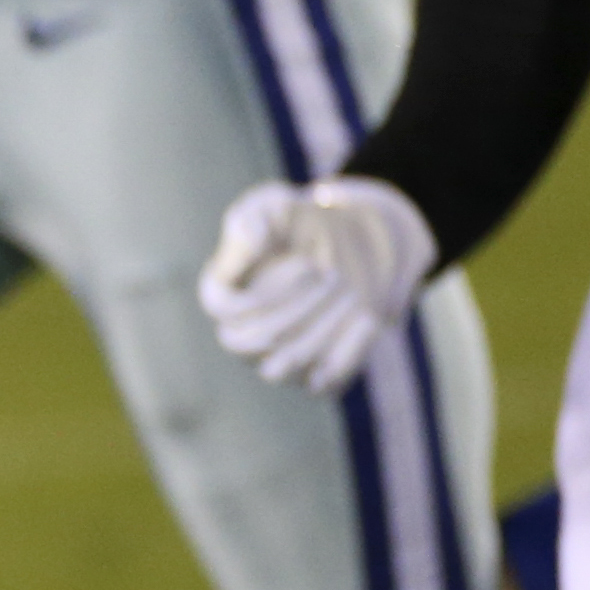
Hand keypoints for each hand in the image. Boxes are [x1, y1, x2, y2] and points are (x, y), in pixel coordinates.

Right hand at [199, 177, 436, 395]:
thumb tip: (246, 242)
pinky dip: (347, 353)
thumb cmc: (308, 224)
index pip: (223, 309)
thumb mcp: (277, 205)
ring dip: (324, 327)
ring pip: (285, 366)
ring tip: (352, 292)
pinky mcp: (314, 377)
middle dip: (298, 309)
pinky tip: (366, 318)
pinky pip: (323, 384)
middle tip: (334, 277)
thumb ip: (252, 219)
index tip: (309, 264)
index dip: (267, 291)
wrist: (359, 249)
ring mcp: (275, 361)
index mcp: (223, 295)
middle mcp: (241, 334)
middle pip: (250, 342)